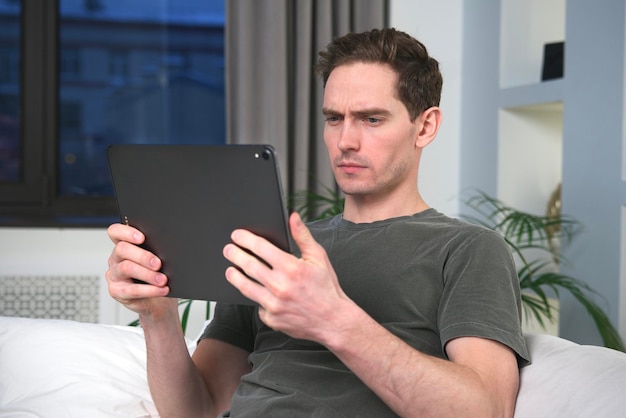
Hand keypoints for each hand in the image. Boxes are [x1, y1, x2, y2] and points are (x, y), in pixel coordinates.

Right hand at [105, 223, 175, 319]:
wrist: (159, 301)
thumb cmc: (158, 275)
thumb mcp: (159, 260)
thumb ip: (158, 251)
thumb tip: (170, 248)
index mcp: (125, 245)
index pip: (116, 232)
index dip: (126, 232)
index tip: (142, 237)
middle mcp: (116, 258)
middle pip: (122, 249)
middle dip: (142, 256)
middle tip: (158, 263)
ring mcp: (114, 275)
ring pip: (126, 268)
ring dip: (148, 274)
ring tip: (163, 279)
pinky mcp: (116, 291)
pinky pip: (131, 290)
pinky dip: (150, 290)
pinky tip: (162, 290)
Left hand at [223, 212, 353, 341]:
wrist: (333, 321)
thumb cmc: (326, 287)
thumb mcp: (318, 258)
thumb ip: (302, 236)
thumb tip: (293, 217)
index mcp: (291, 267)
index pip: (260, 248)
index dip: (245, 239)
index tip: (237, 235)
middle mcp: (280, 286)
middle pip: (248, 266)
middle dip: (234, 255)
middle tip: (228, 250)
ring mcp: (274, 304)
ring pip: (245, 287)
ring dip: (234, 276)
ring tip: (230, 270)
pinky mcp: (271, 319)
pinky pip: (257, 305)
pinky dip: (256, 298)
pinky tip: (256, 293)